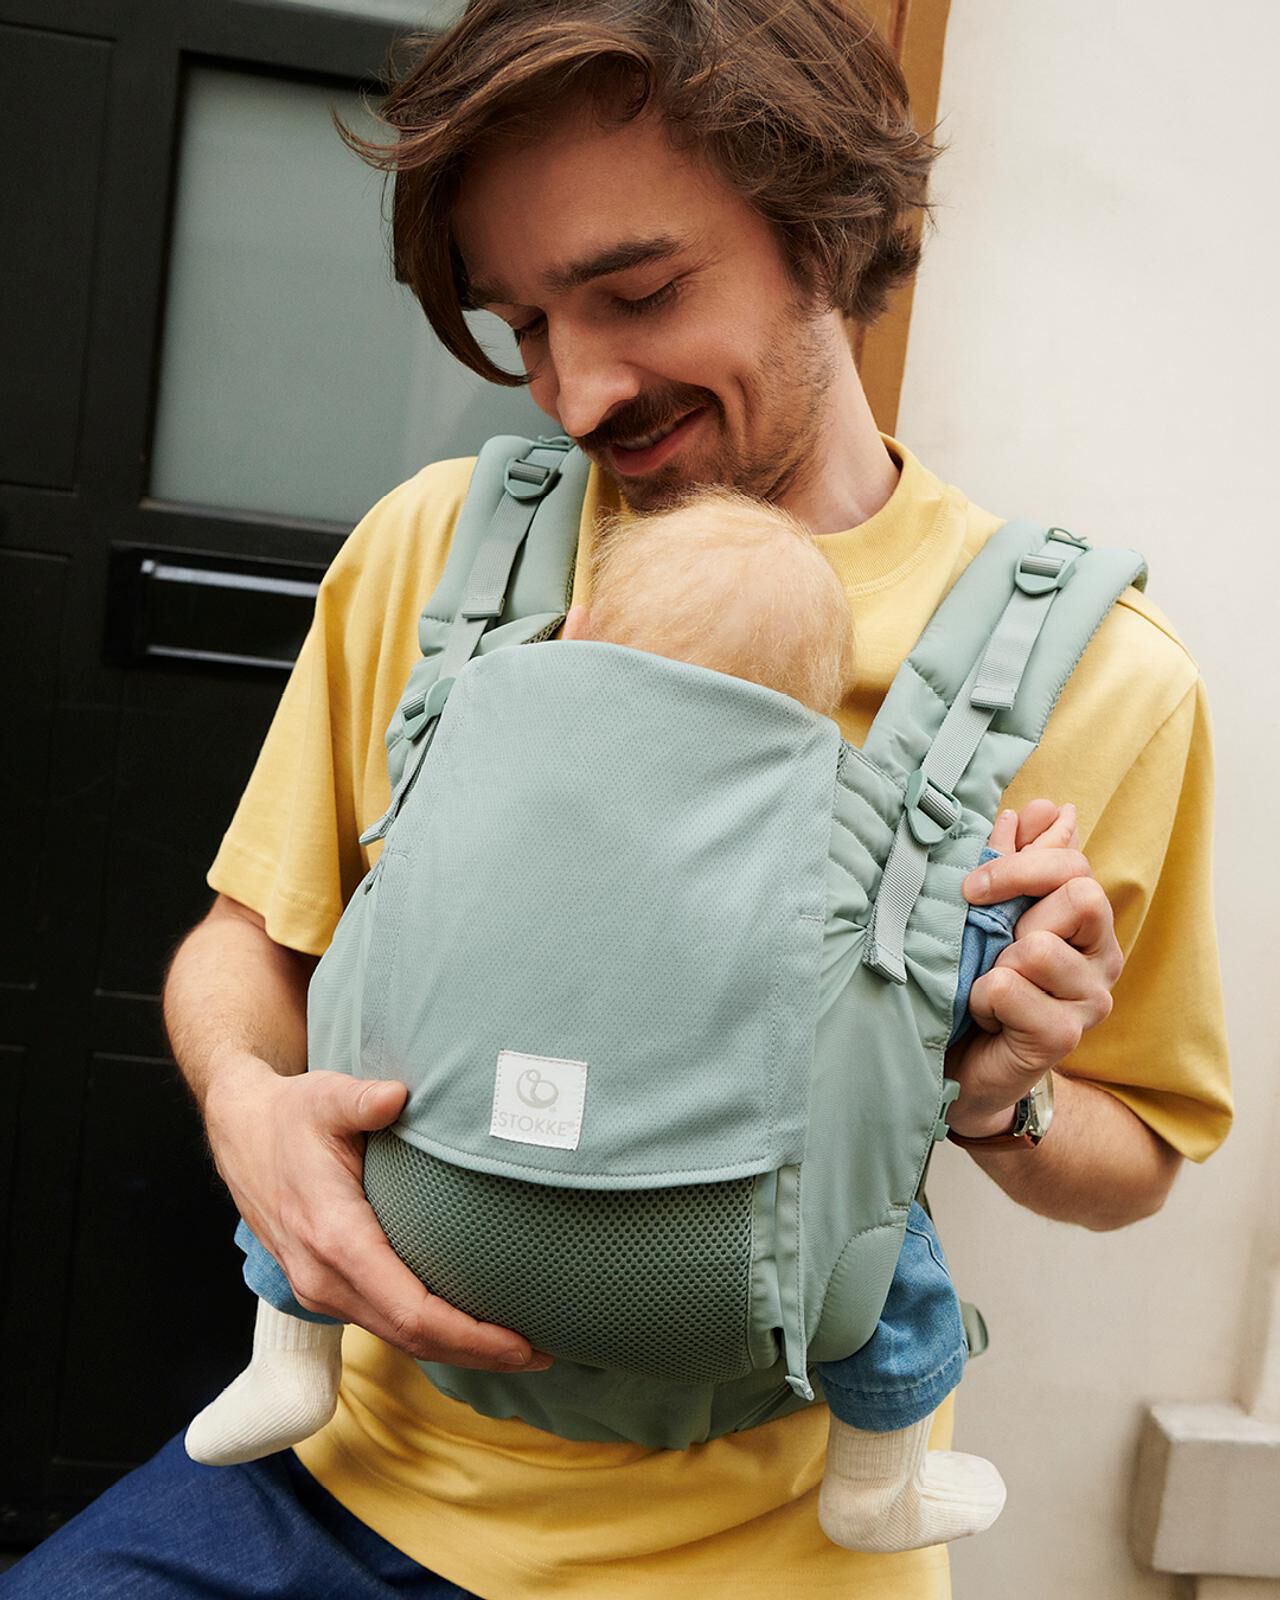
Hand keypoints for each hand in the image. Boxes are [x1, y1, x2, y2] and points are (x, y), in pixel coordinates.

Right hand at [204, 1059, 552, 1369]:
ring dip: (456, 1349)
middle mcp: (324, 1278)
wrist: (240, 1133)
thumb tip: (398, 1096)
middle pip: (411, 1338)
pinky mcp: (325, 1286)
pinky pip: (383, 1322)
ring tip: (519, 1346)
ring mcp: (320, 1289)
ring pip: (397, 1337)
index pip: (410, 1310)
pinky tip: (469, 1325)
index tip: (521, 1341)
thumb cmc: (290, 1114)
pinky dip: (429, 1333)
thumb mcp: (324, 1096)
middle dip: (477, 1352)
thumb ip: (362, 1098)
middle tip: (542, 1352)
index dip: (469, 1334)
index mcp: (333, 1238)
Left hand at [946, 799, 1123, 1138]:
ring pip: (1037, 947)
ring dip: (993, 965)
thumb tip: (1046, 807)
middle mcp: (1102, 959)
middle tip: (991, 946)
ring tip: (988, 988)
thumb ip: (1018, 858)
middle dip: (1017, 914)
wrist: (958, 1063)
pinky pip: (1008, 989)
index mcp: (1087, 923)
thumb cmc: (973, 980)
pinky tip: (987, 1018)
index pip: (1076, 867)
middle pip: (1080, 896)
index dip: (1021, 865)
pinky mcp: (1064, 1037)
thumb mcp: (989, 912)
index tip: (972, 887)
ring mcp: (1089, 1001)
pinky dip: (981, 1000)